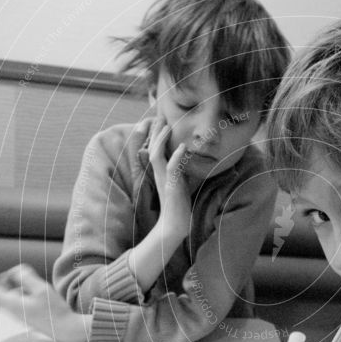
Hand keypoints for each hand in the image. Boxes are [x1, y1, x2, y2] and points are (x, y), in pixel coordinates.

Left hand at [0, 263, 88, 341]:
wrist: (65, 330)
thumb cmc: (55, 311)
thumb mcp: (42, 289)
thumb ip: (26, 277)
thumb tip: (13, 271)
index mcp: (11, 304)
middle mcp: (10, 309)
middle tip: (2, 270)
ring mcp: (16, 313)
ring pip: (2, 296)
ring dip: (6, 283)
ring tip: (20, 276)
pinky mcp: (24, 314)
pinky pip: (12, 300)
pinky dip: (15, 290)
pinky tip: (29, 288)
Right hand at [148, 116, 191, 238]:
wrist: (175, 225)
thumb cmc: (179, 206)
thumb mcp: (181, 184)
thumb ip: (181, 172)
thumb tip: (188, 162)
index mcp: (161, 172)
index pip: (156, 150)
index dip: (157, 136)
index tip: (161, 121)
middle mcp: (160, 174)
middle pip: (152, 148)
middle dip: (156, 132)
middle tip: (160, 116)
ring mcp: (164, 180)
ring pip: (157, 155)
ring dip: (161, 140)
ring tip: (167, 127)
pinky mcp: (171, 187)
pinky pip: (171, 169)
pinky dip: (176, 157)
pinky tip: (183, 147)